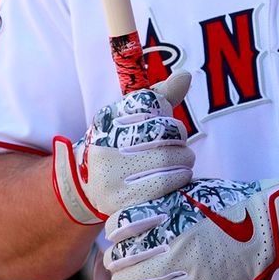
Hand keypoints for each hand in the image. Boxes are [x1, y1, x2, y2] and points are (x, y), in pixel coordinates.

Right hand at [52, 72, 194, 224]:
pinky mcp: (121, 204)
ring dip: (185, 163)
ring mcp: (109, 177)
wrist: (93, 189)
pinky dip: (178, 181)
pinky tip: (173, 181)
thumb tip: (185, 75)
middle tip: (179, 150)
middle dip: (181, 141)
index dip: (166, 116)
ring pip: (170, 161)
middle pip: (166, 133)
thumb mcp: (136, 119)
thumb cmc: (125, 147)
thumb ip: (161, 97)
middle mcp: (103, 146)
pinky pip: (166, 186)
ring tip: (179, 166)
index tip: (165, 127)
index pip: (151, 103)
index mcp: (107, 120)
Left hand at [103, 176, 278, 279]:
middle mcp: (173, 235)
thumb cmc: (235, 203)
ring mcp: (185, 262)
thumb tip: (141, 212)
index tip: (115, 236)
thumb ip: (168, 200)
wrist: (271, 222)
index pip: (122, 223)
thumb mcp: (196, 191)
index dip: (114, 231)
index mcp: (172, 208)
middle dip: (115, 261)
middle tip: (115, 262)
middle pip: (125, 256)